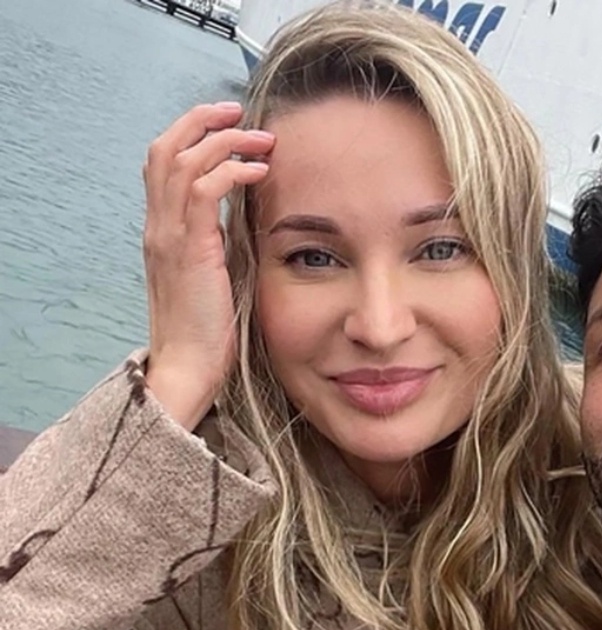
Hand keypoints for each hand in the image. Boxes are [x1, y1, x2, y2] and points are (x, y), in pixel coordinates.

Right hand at [143, 102, 274, 428]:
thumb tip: (245, 213)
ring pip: (181, 160)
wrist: (189, 365)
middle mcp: (158, 225)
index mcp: (162, 229)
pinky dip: (232, 171)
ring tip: (262, 139)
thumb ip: (218, 239)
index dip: (192, 132)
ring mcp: (169, 235)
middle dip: (202, 121)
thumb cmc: (207, 326)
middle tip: (241, 112)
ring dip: (225, 141)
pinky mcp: (190, 249)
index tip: (229, 122)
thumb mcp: (212, 272)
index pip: (163, 161)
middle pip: (164, 148)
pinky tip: (261, 172)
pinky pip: (204, 190)